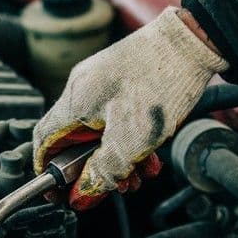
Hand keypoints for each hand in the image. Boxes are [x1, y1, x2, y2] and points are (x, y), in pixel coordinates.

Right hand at [32, 7, 227, 209]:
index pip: (44, 141)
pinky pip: (116, 119)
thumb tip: (82, 195)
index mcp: (75, 102)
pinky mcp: (122, 81)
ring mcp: (102, 84)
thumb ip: (104, 171)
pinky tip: (150, 154)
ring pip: (100, 133)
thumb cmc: (162, 81)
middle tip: (117, 186)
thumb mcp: (132, 140)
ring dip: (118, 159)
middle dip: (96, 170)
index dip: (49, 171)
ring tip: (140, 175)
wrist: (193, 42)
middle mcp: (82, 90)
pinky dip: (130, 141)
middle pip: (75, 142)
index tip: (61, 192)